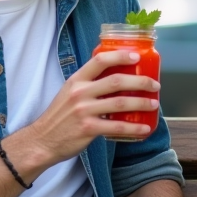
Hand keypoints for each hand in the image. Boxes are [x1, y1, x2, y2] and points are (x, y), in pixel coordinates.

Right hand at [10, 50, 159, 168]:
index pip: (100, 60)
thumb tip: (113, 80)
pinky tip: (144, 128)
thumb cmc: (59, 117)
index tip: (136, 57)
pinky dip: (134, 128)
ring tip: (154, 104)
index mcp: (76, 80)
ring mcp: (84, 110)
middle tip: (154, 85)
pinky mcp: (88, 128)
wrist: (42, 140)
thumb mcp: (68, 93)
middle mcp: (80, 92)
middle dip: (140, 82)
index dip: (120, 56)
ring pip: (121, 103)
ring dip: (142, 103)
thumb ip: (87, 85)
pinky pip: (117, 126)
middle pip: (116, 81)